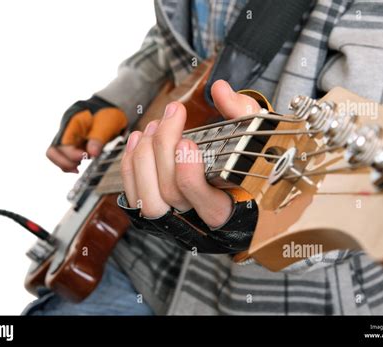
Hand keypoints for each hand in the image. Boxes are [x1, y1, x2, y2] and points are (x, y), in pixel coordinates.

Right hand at [46, 96, 126, 172]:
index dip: (72, 154)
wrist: (111, 107)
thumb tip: (92, 153)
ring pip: (57, 156)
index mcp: (71, 122)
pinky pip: (65, 157)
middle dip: (65, 162)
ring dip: (67, 164)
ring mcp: (68, 138)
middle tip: (80, 166)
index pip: (62, 143)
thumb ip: (98, 138)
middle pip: (53, 151)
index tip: (86, 157)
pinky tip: (80, 165)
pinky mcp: (73, 144)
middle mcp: (66, 131)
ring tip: (79, 168)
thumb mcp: (107, 124)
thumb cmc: (109, 113)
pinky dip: (70, 163)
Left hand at [121, 80, 260, 227]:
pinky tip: (139, 138)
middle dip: (164, 149)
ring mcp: (171, 220)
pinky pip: (133, 194)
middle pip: (169, 194)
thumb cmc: (244, 163)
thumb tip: (219, 90)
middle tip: (173, 114)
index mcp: (227, 210)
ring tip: (154, 125)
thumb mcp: (252, 134)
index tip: (187, 141)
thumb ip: (240, 112)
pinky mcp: (153, 213)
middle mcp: (196, 221)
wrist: (232, 188)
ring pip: (146, 199)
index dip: (190, 174)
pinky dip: (131, 164)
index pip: (205, 203)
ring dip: (144, 157)